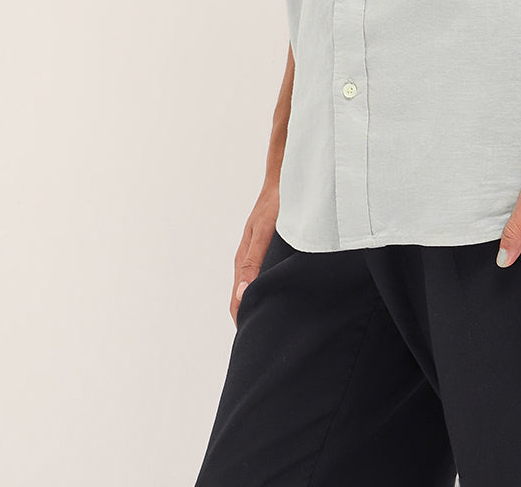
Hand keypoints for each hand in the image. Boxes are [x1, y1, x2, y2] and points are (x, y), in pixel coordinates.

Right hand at [231, 181, 279, 327]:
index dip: (242, 322)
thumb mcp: (264, 233)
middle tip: (266, 341)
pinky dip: (268, 291)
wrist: (284, 179)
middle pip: (244, 299)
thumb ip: (253, 262)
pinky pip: (264, 276)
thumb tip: (241, 295)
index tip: (252, 342)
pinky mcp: (267, 249)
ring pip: (254, 288)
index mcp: (243, 260)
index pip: (237, 302)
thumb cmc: (275, 204)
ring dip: (261, 304)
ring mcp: (257, 254)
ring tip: (275, 324)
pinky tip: (282, 296)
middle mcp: (248, 260)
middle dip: (251, 318)